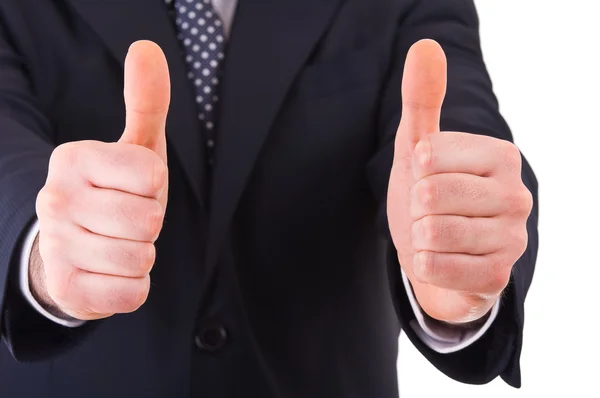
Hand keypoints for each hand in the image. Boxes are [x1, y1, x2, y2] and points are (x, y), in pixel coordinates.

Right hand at [31, 41, 170, 320]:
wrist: (75, 249)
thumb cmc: (115, 193)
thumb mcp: (134, 147)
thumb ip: (145, 101)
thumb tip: (147, 48)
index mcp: (73, 158)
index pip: (151, 175)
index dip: (155, 186)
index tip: (136, 187)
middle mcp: (56, 199)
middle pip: (148, 221)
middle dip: (149, 224)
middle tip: (128, 221)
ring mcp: (57, 246)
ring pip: (141, 258)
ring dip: (142, 255)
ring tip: (120, 244)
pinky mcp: (67, 289)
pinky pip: (132, 293)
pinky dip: (133, 286)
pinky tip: (111, 273)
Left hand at [387, 40, 532, 323]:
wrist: (432, 252)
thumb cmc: (428, 193)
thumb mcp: (418, 145)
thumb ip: (421, 98)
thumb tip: (424, 46)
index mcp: (501, 156)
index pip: (429, 156)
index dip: (413, 172)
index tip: (427, 179)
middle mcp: (517, 195)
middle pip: (431, 195)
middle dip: (414, 207)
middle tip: (428, 212)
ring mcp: (513, 240)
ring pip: (434, 233)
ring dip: (418, 236)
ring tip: (432, 236)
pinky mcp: (498, 279)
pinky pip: (440, 269)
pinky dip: (424, 266)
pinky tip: (435, 260)